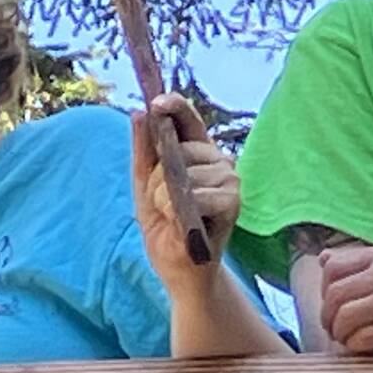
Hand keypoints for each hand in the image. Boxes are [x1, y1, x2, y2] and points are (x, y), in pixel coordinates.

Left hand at [133, 94, 237, 290]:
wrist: (179, 269)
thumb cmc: (165, 228)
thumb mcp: (144, 188)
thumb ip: (143, 152)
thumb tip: (138, 113)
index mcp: (198, 153)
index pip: (188, 119)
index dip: (174, 106)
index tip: (156, 103)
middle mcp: (218, 161)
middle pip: (181, 148)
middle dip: (158, 176)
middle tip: (160, 204)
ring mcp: (229, 179)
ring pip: (187, 172)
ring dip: (166, 198)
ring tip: (172, 217)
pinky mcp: (233, 201)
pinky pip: (199, 194)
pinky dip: (182, 209)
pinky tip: (186, 224)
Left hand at [319, 244, 372, 352]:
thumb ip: (368, 262)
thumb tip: (324, 259)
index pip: (333, 265)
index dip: (325, 287)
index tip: (333, 301)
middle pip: (334, 294)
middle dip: (328, 316)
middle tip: (335, 328)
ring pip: (343, 317)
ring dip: (340, 334)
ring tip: (349, 340)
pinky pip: (361, 339)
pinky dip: (356, 347)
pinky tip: (364, 348)